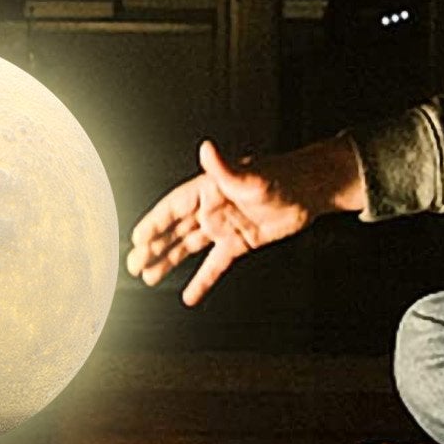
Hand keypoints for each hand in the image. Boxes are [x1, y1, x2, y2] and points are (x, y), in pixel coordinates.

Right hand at [125, 135, 361, 306]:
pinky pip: (216, 265)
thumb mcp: (251, 175)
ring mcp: (224, 227)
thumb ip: (224, 167)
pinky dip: (203, 280)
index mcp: (208, 189)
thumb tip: (206, 148)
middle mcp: (212, 208)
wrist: (310, 191)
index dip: (153, 223)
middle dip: (153, 247)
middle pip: (175, 230)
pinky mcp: (240, 243)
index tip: (135, 238)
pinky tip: (189, 294)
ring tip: (148, 277)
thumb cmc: (281, 176)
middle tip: (133, 264)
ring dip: (169, 262)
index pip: (173, 208)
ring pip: (189, 247)